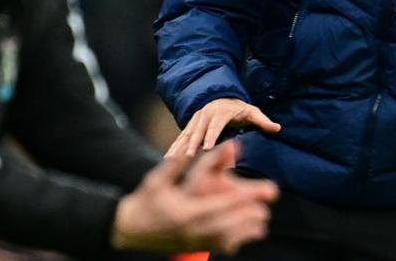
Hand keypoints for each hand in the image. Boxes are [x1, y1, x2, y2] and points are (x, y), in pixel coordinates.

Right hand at [111, 140, 278, 254]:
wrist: (131, 229)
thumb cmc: (145, 201)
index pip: (214, 207)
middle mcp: (190, 230)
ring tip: (262, 221)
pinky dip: (235, 241)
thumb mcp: (157, 180)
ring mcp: (193, 241)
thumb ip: (175, 165)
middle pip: (224, 225)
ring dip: (244, 231)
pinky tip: (248, 233)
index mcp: (182, 212)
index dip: (235, 203)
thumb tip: (189, 147)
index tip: (253, 197)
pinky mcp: (194, 247)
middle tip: (264, 209)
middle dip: (245, 218)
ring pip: (224, 239)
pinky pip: (218, 247)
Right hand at [165, 98, 280, 158]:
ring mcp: (195, 120)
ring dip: (179, 146)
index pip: (215, 126)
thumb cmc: (238, 108)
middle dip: (192, 144)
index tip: (206, 148)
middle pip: (197, 131)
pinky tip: (167, 158)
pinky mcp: (190, 125)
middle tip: (188, 157)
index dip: (210, 136)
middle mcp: (205, 115)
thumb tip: (278, 128)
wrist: (221, 96)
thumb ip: (262, 120)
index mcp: (220, 112)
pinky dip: (174, 147)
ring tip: (170, 159)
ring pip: (186, 134)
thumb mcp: (252, 112)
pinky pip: (181, 137)